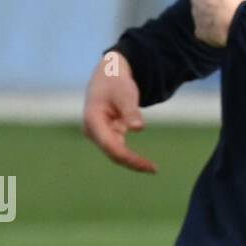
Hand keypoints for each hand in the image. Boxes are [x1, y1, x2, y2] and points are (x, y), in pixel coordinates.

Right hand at [82, 51, 154, 172]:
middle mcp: (92, 130)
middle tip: (153, 169)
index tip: (145, 164)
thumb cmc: (116, 82)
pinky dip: (130, 155)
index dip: (128, 157)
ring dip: (131, 161)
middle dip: (131, 162)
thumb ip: (130, 110)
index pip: (110, 145)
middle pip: (112, 152)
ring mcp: (98, 133)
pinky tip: (144, 162)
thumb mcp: (125, 93)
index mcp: (93, 120)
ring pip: (115, 152)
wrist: (108, 75)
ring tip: (151, 168)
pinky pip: (117, 148)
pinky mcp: (105, 134)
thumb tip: (138, 129)